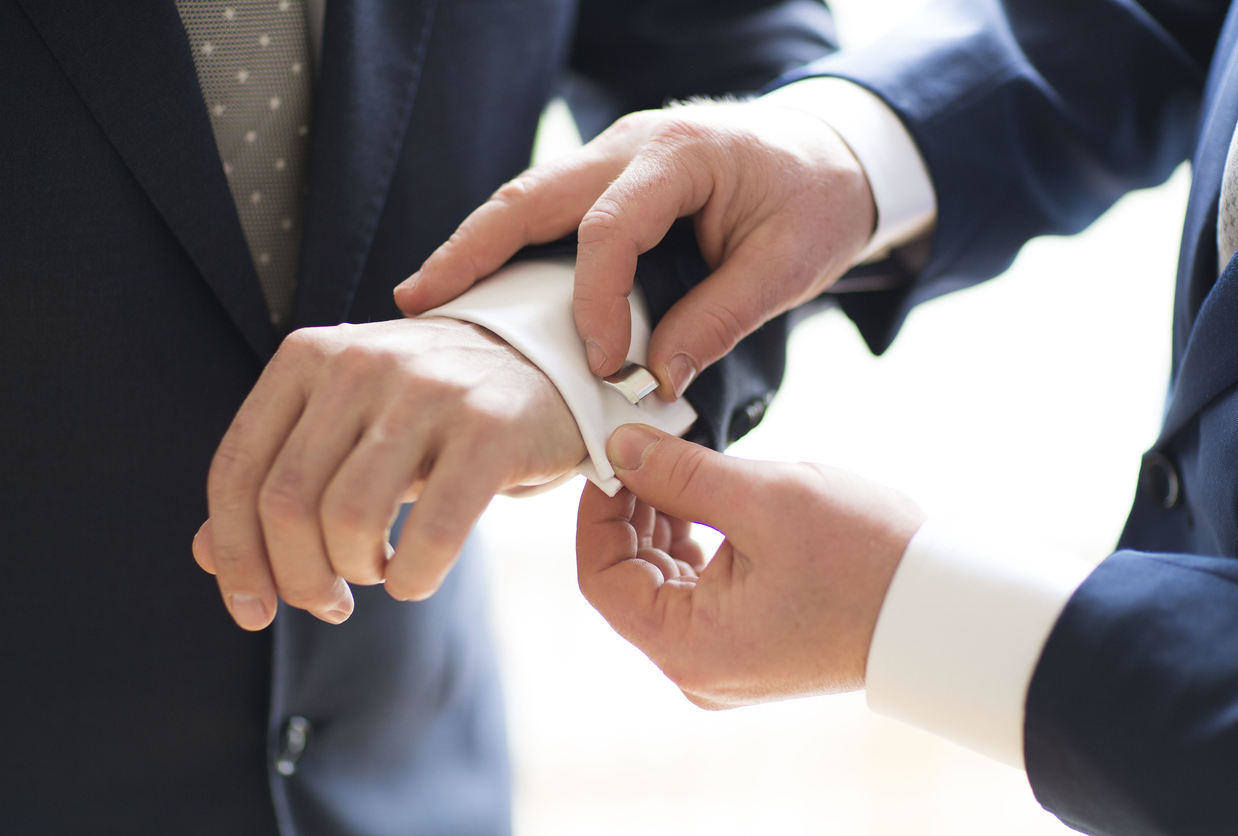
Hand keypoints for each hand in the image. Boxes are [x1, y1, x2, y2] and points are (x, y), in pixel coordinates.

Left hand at [192, 317, 584, 629]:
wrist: (539, 365)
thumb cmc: (430, 408)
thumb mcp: (345, 427)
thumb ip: (278, 479)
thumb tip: (206, 555)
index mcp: (309, 356)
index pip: (238, 470)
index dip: (235, 554)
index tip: (252, 609)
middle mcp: (362, 362)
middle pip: (288, 503)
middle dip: (297, 578)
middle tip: (326, 603)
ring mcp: (430, 390)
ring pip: (351, 519)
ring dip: (357, 573)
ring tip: (379, 572)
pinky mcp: (490, 427)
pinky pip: (433, 532)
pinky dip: (415, 578)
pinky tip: (417, 576)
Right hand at [394, 99, 874, 398]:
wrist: (830, 154)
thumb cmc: (814, 202)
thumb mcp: (787, 265)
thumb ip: (720, 319)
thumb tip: (656, 378)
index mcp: (679, 157)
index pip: (609, 228)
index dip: (595, 301)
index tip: (604, 366)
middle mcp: (631, 146)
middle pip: (531, 195)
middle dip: (471, 249)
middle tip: (417, 301)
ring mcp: (613, 156)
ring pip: (525, 198)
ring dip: (475, 246)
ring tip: (426, 296)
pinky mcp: (608, 178)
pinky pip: (545, 210)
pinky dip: (506, 246)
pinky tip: (479, 285)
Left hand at [576, 425, 922, 707]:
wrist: (947, 608)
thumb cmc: (863, 556)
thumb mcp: (763, 499)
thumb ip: (679, 473)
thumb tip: (618, 446)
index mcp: (688, 647)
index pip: (601, 578)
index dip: (596, 511)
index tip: (609, 455)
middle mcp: (696, 667)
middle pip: (630, 580)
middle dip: (629, 510)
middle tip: (641, 446)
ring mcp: (724, 661)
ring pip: (661, 583)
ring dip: (659, 522)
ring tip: (674, 464)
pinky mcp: (750, 645)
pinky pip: (697, 593)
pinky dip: (690, 543)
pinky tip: (701, 498)